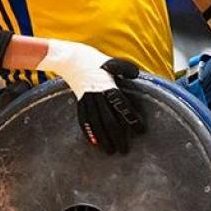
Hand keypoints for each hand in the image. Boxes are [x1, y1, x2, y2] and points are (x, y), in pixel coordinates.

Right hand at [38, 40, 145, 154]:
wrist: (69, 58)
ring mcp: (86, 100)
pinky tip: (94, 143)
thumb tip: (136, 75)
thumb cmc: (95, 60)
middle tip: (125, 150)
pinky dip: (89, 132)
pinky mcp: (79, 103)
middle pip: (108, 119)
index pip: (121, 104)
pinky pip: (84, 120)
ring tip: (110, 151)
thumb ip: (125, 68)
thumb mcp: (112, 62)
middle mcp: (96, 95)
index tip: (140, 130)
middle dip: (117, 136)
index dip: (131, 118)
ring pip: (96, 123)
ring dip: (103, 139)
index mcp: (106, 85)